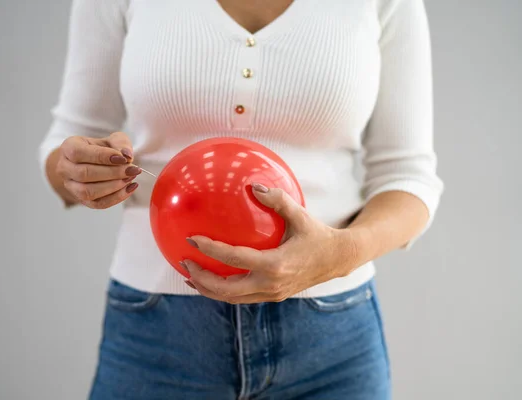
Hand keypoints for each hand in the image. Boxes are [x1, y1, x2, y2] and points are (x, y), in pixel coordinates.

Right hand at [56, 132, 141, 208]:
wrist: (93, 163)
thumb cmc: (102, 149)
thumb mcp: (111, 140)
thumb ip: (120, 143)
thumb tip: (127, 155)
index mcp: (68, 148)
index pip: (79, 153)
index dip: (102, 156)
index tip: (124, 158)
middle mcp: (64, 168)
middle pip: (84, 174)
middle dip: (112, 173)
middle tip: (132, 169)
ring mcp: (71, 186)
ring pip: (88, 191)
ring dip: (113, 186)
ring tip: (130, 178)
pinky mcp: (82, 200)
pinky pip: (97, 203)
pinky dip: (116, 197)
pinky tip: (130, 188)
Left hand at [181, 183, 361, 303]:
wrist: (338, 260)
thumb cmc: (318, 235)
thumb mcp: (300, 215)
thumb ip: (278, 199)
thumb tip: (252, 186)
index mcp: (275, 265)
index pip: (234, 259)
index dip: (211, 250)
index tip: (192, 239)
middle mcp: (270, 284)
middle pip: (226, 290)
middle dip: (201, 279)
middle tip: (184, 262)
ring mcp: (271, 294)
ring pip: (231, 298)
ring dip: (208, 289)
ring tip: (189, 275)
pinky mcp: (271, 295)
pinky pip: (241, 297)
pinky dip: (222, 290)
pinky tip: (212, 278)